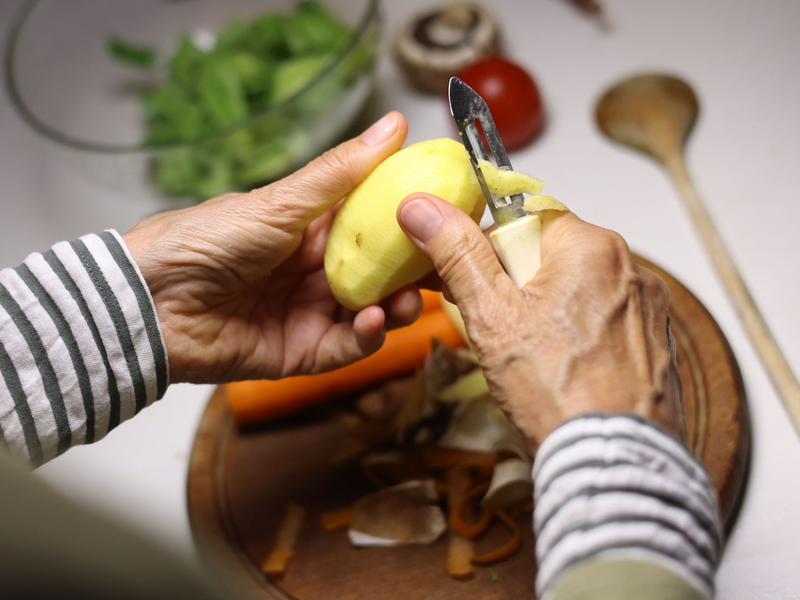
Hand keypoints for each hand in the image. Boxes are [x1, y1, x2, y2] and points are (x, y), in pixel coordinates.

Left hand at [124, 112, 422, 383]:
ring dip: (397, 307)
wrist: (152, 302)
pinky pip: (346, 348)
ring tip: (409, 298)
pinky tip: (373, 321)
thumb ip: (342, 172)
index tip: (449, 219)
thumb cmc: (208, 239)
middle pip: (382, 275)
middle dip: (414, 274)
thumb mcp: (282, 202)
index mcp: (313, 230)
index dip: (412, 225)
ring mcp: (312, 313)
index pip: (376, 226)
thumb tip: (394, 125)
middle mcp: (317, 272)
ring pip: (373, 313)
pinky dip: (366, 337)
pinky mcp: (302, 353)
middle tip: (444, 269)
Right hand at [397, 194, 685, 446]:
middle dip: (518, 284)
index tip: (475, 285)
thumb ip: (458, 255)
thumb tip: (421, 207)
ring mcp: (647, 305)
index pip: (523, 219)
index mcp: (590, 245)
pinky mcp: (655, 340)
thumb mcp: (491, 317)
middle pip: (552, 254)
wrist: (613, 463)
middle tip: (501, 329)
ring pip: (578, 288)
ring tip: (534, 357)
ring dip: (549, 308)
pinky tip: (567, 369)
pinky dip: (582, 334)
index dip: (489, 251)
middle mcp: (629, 265)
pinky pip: (606, 318)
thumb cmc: (555, 391)